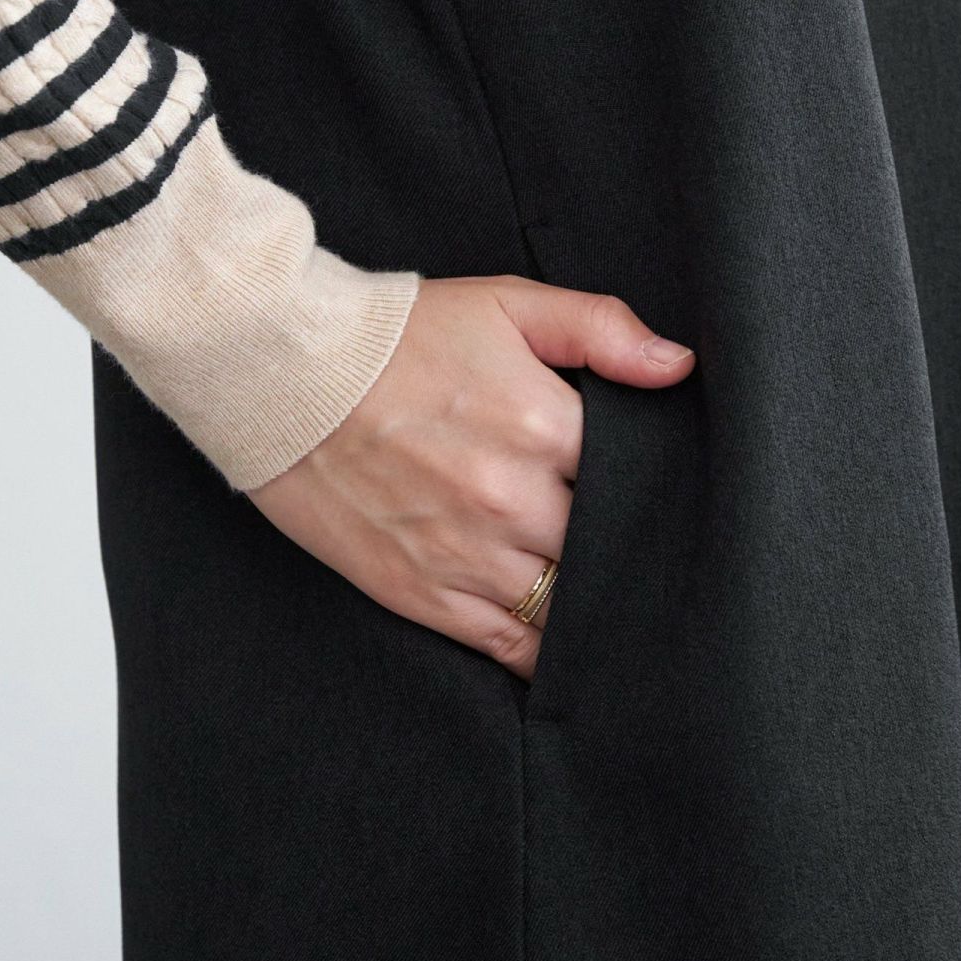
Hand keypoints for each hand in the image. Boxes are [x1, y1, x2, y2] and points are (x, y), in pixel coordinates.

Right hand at [248, 275, 694, 680]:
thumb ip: (599, 328)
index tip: (671, 500)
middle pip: (610, 550)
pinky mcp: (425, 595)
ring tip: (622, 607)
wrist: (282, 376)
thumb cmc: (399, 337)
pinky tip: (571, 650)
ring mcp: (468, 555)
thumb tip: (678, 366)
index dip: (658, 493)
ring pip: (568, 607)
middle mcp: (512, 499)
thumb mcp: (505, 304)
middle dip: (631, 552)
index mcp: (542, 424)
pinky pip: (512, 647)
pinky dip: (547, 656)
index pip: (638, 481)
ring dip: (598, 607)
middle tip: (656, 558)